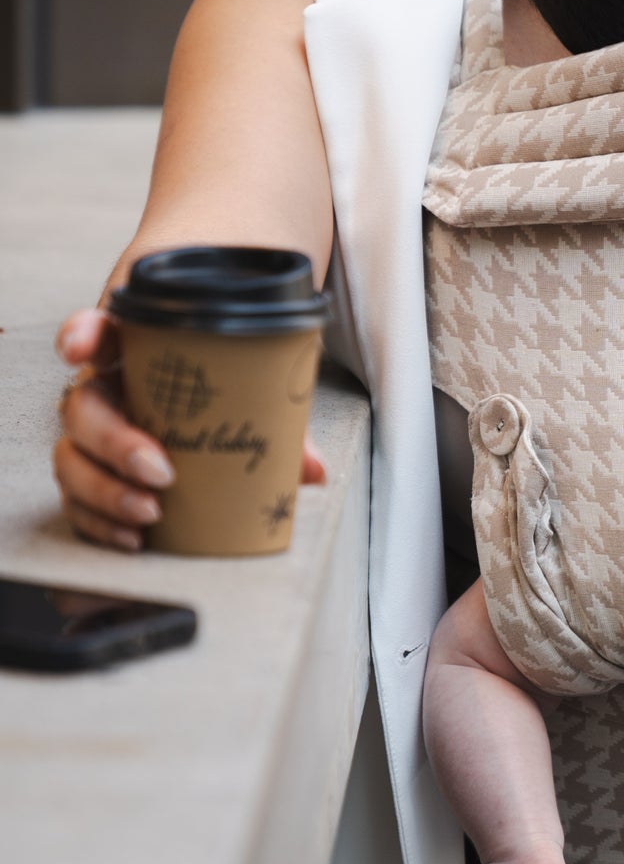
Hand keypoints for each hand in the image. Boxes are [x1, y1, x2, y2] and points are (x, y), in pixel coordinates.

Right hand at [53, 305, 325, 549]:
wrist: (218, 388)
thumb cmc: (228, 376)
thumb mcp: (258, 381)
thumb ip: (280, 414)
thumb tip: (312, 471)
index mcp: (135, 346)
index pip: (98, 326)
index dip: (81, 334)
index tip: (79, 350)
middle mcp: (106, 386)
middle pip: (82, 407)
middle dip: (114, 442)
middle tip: (162, 472)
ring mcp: (94, 431)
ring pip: (71, 457)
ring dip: (104, 490)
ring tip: (149, 513)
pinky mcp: (95, 472)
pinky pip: (79, 499)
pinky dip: (99, 521)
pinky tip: (131, 538)